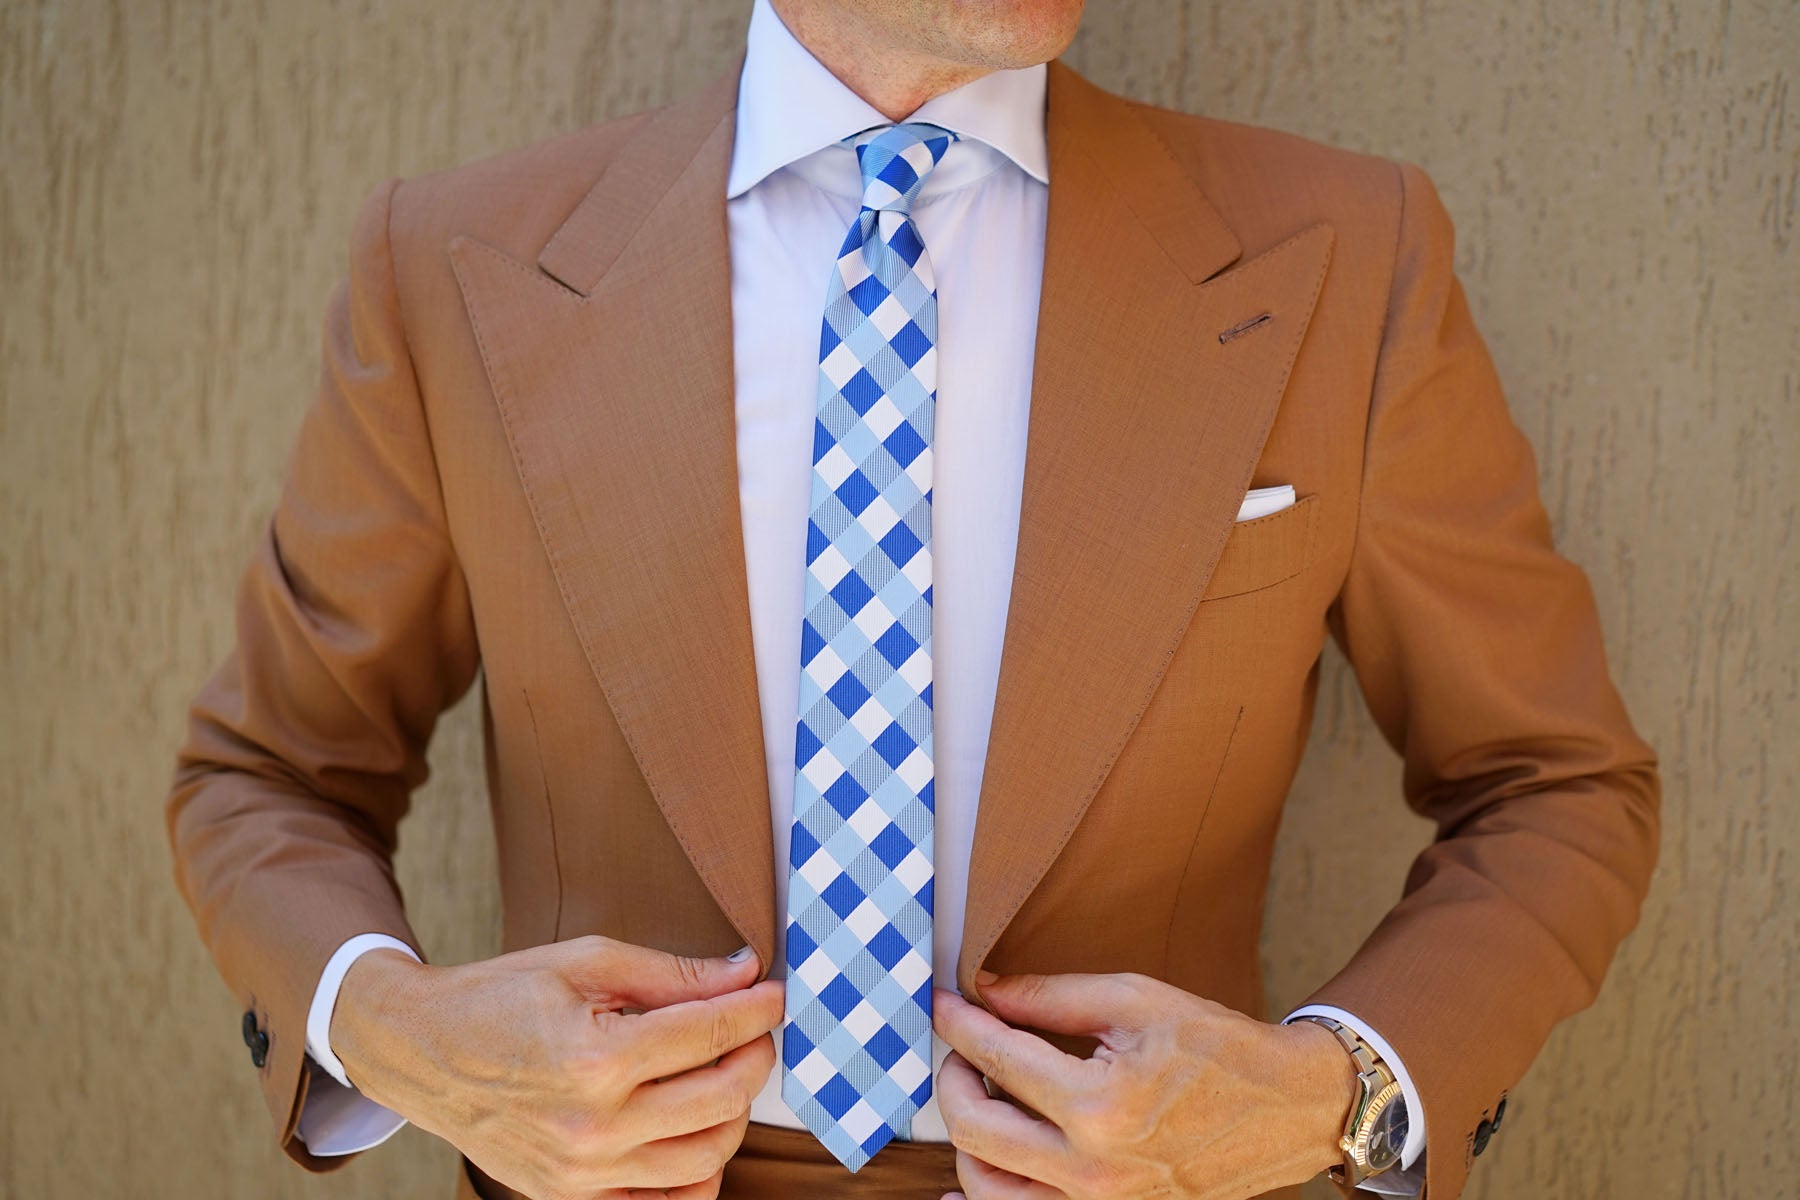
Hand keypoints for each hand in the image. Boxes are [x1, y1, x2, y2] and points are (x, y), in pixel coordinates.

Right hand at [331, 936, 782, 1199]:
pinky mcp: (572, 1198)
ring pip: (706, 1157)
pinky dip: (696, 1174)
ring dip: (734, 1111)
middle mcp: (594, 1125)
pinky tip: (698, 1130)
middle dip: (755, 1058)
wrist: (420, 1050)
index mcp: (597, 1057)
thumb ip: (672, 972)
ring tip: (725, 1072)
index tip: (775, 994)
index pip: (711, 1034)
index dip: (756, 1009)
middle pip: (722, 1099)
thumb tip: (744, 971)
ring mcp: (583, 1173)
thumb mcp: (585, 961)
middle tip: (755, 1030)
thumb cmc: (500, 996)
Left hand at [931, 972, 1356, 1198]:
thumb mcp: (1133, 1001)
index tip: (942, 1000)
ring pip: (984, 1182)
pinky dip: (982, 1196)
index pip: (996, 1059)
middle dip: (954, 1074)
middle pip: (973, 1126)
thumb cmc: (1217, 1047)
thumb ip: (1048, 998)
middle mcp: (1092, 1170)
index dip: (958, 1023)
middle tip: (962, 1043)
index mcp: (1100, 1106)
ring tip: (984, 1091)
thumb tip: (984, 990)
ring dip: (967, 1133)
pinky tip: (969, 1170)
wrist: (1287, 1108)